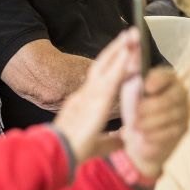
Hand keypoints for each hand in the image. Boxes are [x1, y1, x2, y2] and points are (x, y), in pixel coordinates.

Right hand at [52, 33, 134, 167]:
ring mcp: (90, 94)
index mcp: (85, 103)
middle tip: (129, 35)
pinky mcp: (96, 100)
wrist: (58, 154)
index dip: (112, 64)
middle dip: (117, 50)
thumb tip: (125, 140)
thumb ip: (111, 141)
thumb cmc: (72, 151)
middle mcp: (86, 94)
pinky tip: (129, 54)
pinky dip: (120, 65)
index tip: (123, 53)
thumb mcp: (98, 145)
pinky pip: (111, 78)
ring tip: (131, 35)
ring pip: (108, 67)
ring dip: (121, 50)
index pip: (102, 78)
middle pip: (103, 65)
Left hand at [118, 67, 188, 178]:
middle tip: (137, 112)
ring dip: (151, 122)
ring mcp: (184, 111)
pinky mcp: (183, 128)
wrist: (139, 131)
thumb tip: (130, 55)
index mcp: (167, 78)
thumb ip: (132, 75)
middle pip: (173, 97)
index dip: (158, 80)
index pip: (166, 75)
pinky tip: (144, 135)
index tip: (146, 87)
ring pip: (172, 116)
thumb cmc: (134, 105)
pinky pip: (172, 132)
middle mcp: (179, 92)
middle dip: (153, 106)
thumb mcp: (130, 89)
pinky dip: (156, 135)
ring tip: (136, 126)